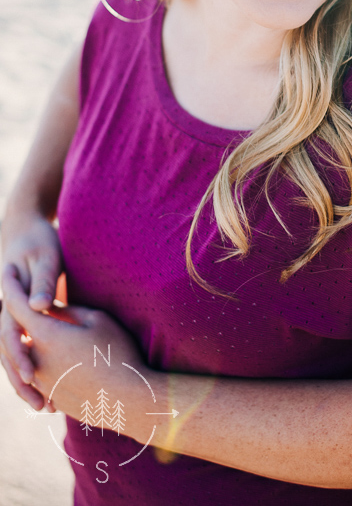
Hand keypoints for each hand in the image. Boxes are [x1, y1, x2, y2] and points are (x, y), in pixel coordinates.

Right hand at [0, 216, 63, 408]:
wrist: (24, 230)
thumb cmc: (39, 242)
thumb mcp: (46, 258)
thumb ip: (43, 283)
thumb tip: (41, 305)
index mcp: (12, 301)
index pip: (12, 334)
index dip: (22, 357)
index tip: (33, 377)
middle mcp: (9, 314)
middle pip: (11, 356)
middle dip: (25, 383)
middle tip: (43, 405)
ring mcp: (14, 321)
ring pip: (15, 360)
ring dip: (28, 385)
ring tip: (48, 408)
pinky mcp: (24, 325)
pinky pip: (25, 353)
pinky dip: (35, 373)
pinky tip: (53, 393)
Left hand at [1, 267, 152, 437]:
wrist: (124, 399)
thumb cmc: (117, 353)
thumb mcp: (99, 321)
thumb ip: (69, 312)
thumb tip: (51, 308)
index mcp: (46, 334)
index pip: (18, 304)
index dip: (12, 285)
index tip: (8, 270)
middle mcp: (34, 358)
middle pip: (15, 332)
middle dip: (16, 316)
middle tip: (21, 302)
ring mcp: (39, 380)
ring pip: (24, 355)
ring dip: (26, 343)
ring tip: (41, 332)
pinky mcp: (48, 395)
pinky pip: (34, 375)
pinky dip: (36, 364)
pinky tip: (54, 360)